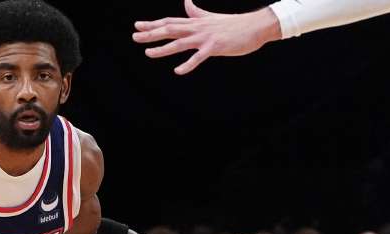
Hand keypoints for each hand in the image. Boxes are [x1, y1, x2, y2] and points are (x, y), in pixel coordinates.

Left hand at [133, 1, 282, 74]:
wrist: (255, 26)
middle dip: (151, 34)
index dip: (153, 24)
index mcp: (195, 22)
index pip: (169, 22)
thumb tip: (186, 1)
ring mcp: (205, 38)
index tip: (137, 26)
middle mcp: (197, 28)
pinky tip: (178, 71)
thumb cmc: (233, 23)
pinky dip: (188, 64)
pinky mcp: (215, 47)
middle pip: (169, 30)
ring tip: (147, 53)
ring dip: (162, 49)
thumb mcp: (210, 17)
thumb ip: (196, 12)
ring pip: (179, 43)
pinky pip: (199, 57)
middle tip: (134, 36)